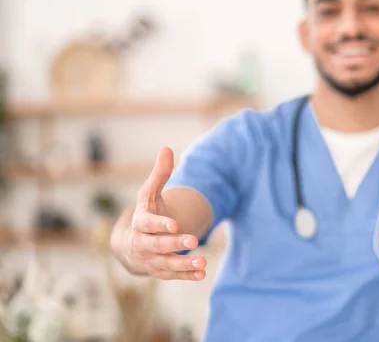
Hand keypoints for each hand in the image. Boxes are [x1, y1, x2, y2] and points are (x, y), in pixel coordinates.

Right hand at [127, 147, 206, 279]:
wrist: (129, 245)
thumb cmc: (144, 214)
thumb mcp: (149, 194)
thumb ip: (159, 174)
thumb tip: (167, 148)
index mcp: (140, 223)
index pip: (148, 224)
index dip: (160, 225)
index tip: (174, 225)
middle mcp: (143, 243)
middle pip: (158, 245)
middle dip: (175, 244)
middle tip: (194, 240)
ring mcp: (151, 259)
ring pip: (167, 264)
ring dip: (184, 264)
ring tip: (203, 262)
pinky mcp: (160, 271)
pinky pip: (173, 275)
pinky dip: (187, 276)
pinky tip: (202, 273)